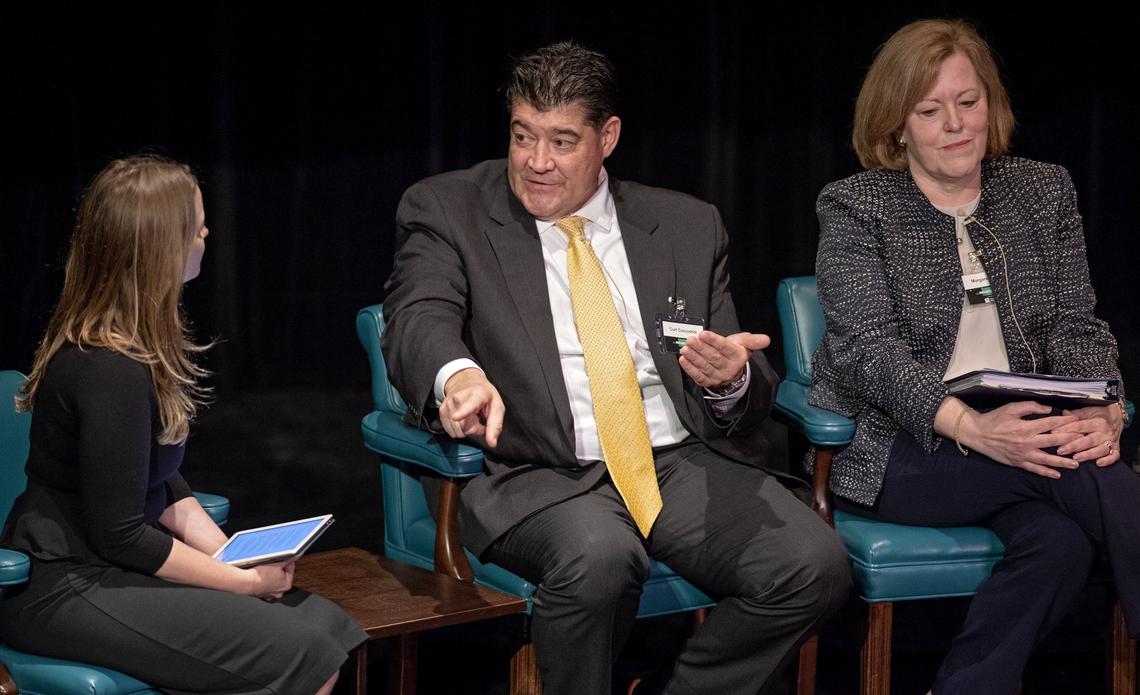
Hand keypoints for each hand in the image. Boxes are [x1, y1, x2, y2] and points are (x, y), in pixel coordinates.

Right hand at [243, 559, 294, 599]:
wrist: (246, 582)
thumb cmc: (260, 576)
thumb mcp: (277, 563)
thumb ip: (287, 560)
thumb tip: (293, 557)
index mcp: (287, 585)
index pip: (291, 569)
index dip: (287, 561)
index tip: (285, 557)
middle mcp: (279, 592)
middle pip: (282, 575)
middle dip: (279, 568)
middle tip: (274, 562)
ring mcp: (270, 594)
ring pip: (273, 580)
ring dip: (271, 574)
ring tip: (266, 568)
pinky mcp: (261, 594)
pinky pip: (265, 584)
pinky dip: (264, 580)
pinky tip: (260, 575)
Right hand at [440, 368, 504, 447]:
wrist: (466, 381)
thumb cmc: (484, 394)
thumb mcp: (497, 406)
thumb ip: (496, 425)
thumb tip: (492, 443)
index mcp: (476, 394)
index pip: (469, 405)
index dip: (462, 412)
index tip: (456, 417)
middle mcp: (458, 398)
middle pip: (465, 427)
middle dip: (475, 429)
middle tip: (479, 418)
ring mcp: (448, 405)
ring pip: (458, 432)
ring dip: (466, 430)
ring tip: (471, 418)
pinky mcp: (441, 411)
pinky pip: (451, 432)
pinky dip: (459, 429)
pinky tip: (463, 419)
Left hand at [679, 331, 769, 389]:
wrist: (732, 370)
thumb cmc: (735, 352)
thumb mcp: (744, 344)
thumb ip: (753, 340)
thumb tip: (766, 339)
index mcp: (737, 357)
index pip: (725, 348)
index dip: (714, 341)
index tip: (704, 334)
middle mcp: (728, 368)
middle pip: (713, 357)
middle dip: (701, 348)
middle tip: (691, 340)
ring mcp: (717, 376)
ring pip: (705, 366)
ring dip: (693, 357)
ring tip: (685, 348)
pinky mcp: (708, 382)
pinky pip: (698, 376)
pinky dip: (689, 368)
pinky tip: (683, 360)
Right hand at [959, 401, 1081, 477]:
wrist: (977, 434)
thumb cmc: (994, 419)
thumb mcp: (1011, 408)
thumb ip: (1030, 406)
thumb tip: (1048, 409)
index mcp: (1026, 426)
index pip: (1051, 423)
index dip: (1065, 421)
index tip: (1077, 420)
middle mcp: (1027, 441)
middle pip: (1054, 441)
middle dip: (1071, 440)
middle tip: (1084, 440)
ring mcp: (1023, 454)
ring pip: (1047, 459)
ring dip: (1063, 462)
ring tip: (1076, 463)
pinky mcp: (1018, 462)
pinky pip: (1034, 469)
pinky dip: (1046, 472)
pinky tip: (1057, 475)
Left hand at [1053, 404, 1123, 466]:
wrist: (1117, 417)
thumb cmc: (1098, 414)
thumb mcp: (1088, 411)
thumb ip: (1076, 414)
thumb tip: (1063, 414)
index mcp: (1097, 421)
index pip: (1080, 426)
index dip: (1066, 429)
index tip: (1054, 433)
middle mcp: (1105, 432)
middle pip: (1089, 440)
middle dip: (1074, 446)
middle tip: (1061, 451)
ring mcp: (1111, 441)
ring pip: (1100, 449)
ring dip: (1088, 455)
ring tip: (1076, 458)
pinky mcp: (1116, 449)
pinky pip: (1114, 456)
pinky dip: (1108, 460)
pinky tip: (1098, 463)